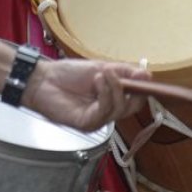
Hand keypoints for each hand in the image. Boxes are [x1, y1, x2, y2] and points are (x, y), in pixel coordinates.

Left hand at [24, 58, 148, 131]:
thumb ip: (125, 72)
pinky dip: (105, 94)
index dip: (143, 89)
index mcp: (112, 98)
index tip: (143, 77)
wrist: (43, 79)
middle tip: (121, 74)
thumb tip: (148, 74)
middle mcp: (106, 111)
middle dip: (130, 89)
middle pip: (132, 107)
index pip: (136, 99)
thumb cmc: (68, 74)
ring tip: (103, 74)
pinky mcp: (86, 124)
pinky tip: (97, 82)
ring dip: (114, 88)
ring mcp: (97, 119)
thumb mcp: (102, 67)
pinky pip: (104, 112)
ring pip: (119, 109)